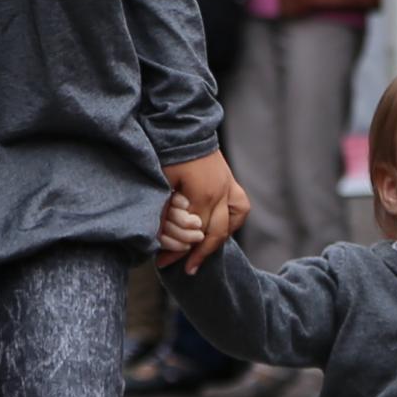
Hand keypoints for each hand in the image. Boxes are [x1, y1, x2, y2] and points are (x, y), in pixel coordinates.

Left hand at [162, 152, 246, 270]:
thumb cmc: (169, 153)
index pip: (193, 234)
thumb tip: (157, 236)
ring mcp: (229, 186)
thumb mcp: (161, 182)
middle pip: (215, 234)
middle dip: (199, 254)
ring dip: (219, 239)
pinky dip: (232, 221)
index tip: (163, 263)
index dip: (178, 252)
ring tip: (205, 253)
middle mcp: (221, 192)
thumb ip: (164, 209)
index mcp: (203, 194)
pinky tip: (221, 230)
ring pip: (233, 221)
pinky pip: (239, 207)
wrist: (185, 127)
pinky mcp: (230, 180)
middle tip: (186, 269)